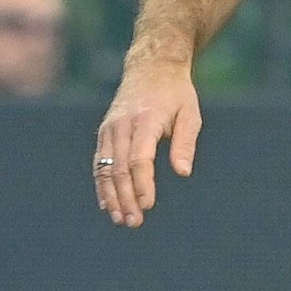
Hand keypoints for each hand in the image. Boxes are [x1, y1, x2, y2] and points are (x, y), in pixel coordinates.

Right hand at [94, 61, 201, 227]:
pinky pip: (100, 163)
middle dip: (126, 197)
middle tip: (134, 222)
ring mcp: (109, 129)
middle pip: (120, 168)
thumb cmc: (175, 94)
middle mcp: (122, 126)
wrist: (151, 68)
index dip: (143, 184)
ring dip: (112, 196)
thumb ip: (184, 143)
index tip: (148, 205)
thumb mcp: (189, 114)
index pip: (140, 158)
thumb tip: (183, 173)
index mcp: (145, 120)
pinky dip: (102, 185)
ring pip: (106, 168)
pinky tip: (108, 204)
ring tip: (121, 219)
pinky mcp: (104, 133)